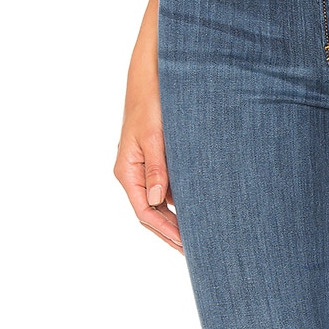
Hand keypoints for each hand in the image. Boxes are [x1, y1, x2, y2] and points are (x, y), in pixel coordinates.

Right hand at [114, 71, 182, 250]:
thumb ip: (157, 168)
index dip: (164, 231)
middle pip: (152, 213)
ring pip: (160, 204)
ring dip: (178, 220)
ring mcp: (145, 170)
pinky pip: (169, 189)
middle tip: (197, 251)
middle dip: (171, 233)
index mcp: (127, 171)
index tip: (184, 244)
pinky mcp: (158, 163)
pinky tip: (199, 211)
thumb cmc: (151, 103)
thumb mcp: (154, 136)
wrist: (151, 78)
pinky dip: (181, 203)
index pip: (145, 211)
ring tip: (201, 237)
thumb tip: (159, 199)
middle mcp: (134, 174)